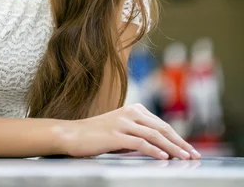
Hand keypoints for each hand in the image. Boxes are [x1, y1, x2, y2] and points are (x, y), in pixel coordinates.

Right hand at [57, 103, 200, 159]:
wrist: (73, 135)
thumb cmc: (97, 136)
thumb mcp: (122, 132)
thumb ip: (140, 135)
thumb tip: (161, 146)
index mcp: (134, 109)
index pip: (161, 124)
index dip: (178, 137)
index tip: (190, 149)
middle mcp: (130, 113)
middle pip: (162, 128)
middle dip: (180, 142)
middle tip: (194, 155)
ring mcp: (123, 122)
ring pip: (154, 135)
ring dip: (172, 147)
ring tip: (184, 157)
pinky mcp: (115, 134)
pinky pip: (139, 142)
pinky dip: (154, 150)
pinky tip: (164, 157)